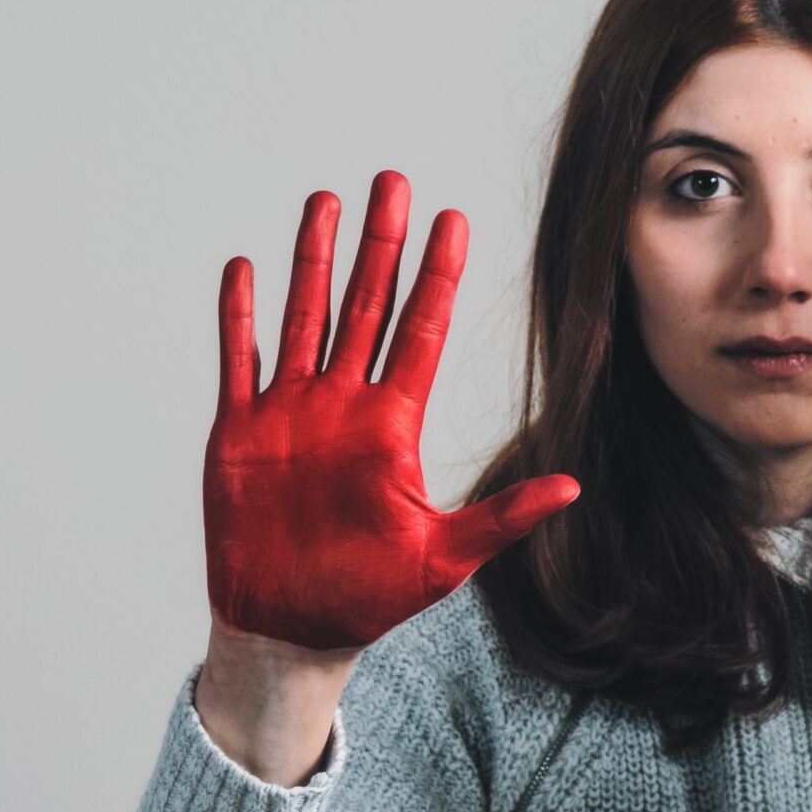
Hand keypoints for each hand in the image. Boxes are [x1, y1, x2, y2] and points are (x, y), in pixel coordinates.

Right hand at [204, 170, 579, 651]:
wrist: (292, 629)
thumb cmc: (369, 599)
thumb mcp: (447, 557)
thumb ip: (504, 517)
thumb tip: (572, 488)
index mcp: (392, 426)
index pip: (419, 331)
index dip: (436, 275)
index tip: (453, 220)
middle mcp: (344, 406)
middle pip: (365, 305)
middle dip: (380, 244)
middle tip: (393, 181)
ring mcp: (290, 413)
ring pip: (304, 317)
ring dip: (313, 261)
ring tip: (325, 202)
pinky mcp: (240, 431)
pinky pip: (240, 360)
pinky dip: (240, 316)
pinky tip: (246, 268)